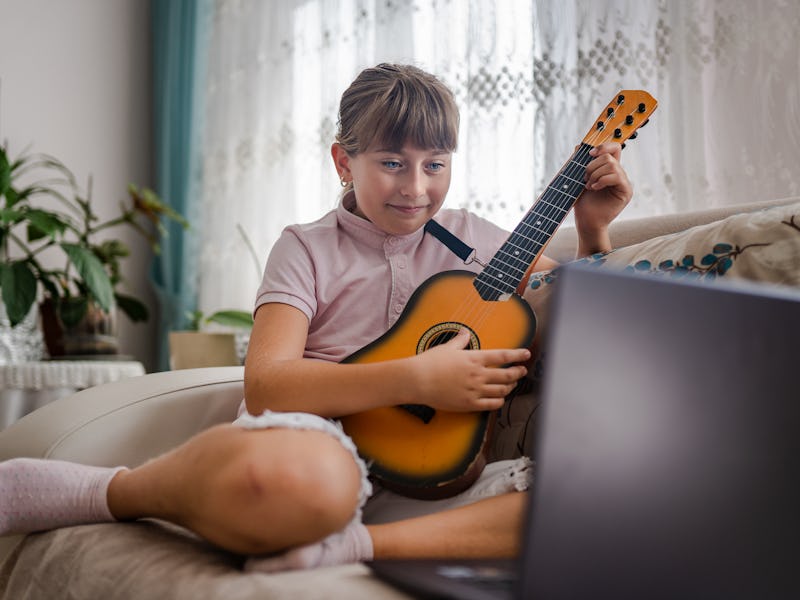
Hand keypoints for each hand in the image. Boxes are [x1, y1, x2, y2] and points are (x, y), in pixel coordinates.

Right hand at [408, 328, 529, 411]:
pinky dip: (499, 401)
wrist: (418, 381)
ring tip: (512, 384)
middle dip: (518, 372)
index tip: (526, 354)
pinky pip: (492, 404)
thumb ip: (460, 341)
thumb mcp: (447, 348)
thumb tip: (465, 333)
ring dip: (510, 387)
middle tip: (522, 371)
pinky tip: (500, 398)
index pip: (503, 356)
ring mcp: (475, 391)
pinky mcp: (470, 404)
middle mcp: (478, 375)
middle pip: (507, 374)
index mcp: (474, 359)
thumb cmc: (430, 362)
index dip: (517, 355)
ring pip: (502, 390)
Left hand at [573, 142, 632, 255]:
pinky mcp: (626, 191)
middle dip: (592, 165)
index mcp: (609, 170)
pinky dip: (602, 180)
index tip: (589, 154)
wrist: (586, 222)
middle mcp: (619, 174)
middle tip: (584, 179)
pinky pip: (617, 176)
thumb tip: (578, 145)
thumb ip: (580, 163)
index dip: (603, 146)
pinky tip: (594, 188)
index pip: (614, 148)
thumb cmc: (583, 203)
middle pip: (610, 156)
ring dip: (595, 174)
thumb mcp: (578, 179)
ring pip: (612, 165)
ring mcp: (624, 183)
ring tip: (589, 186)